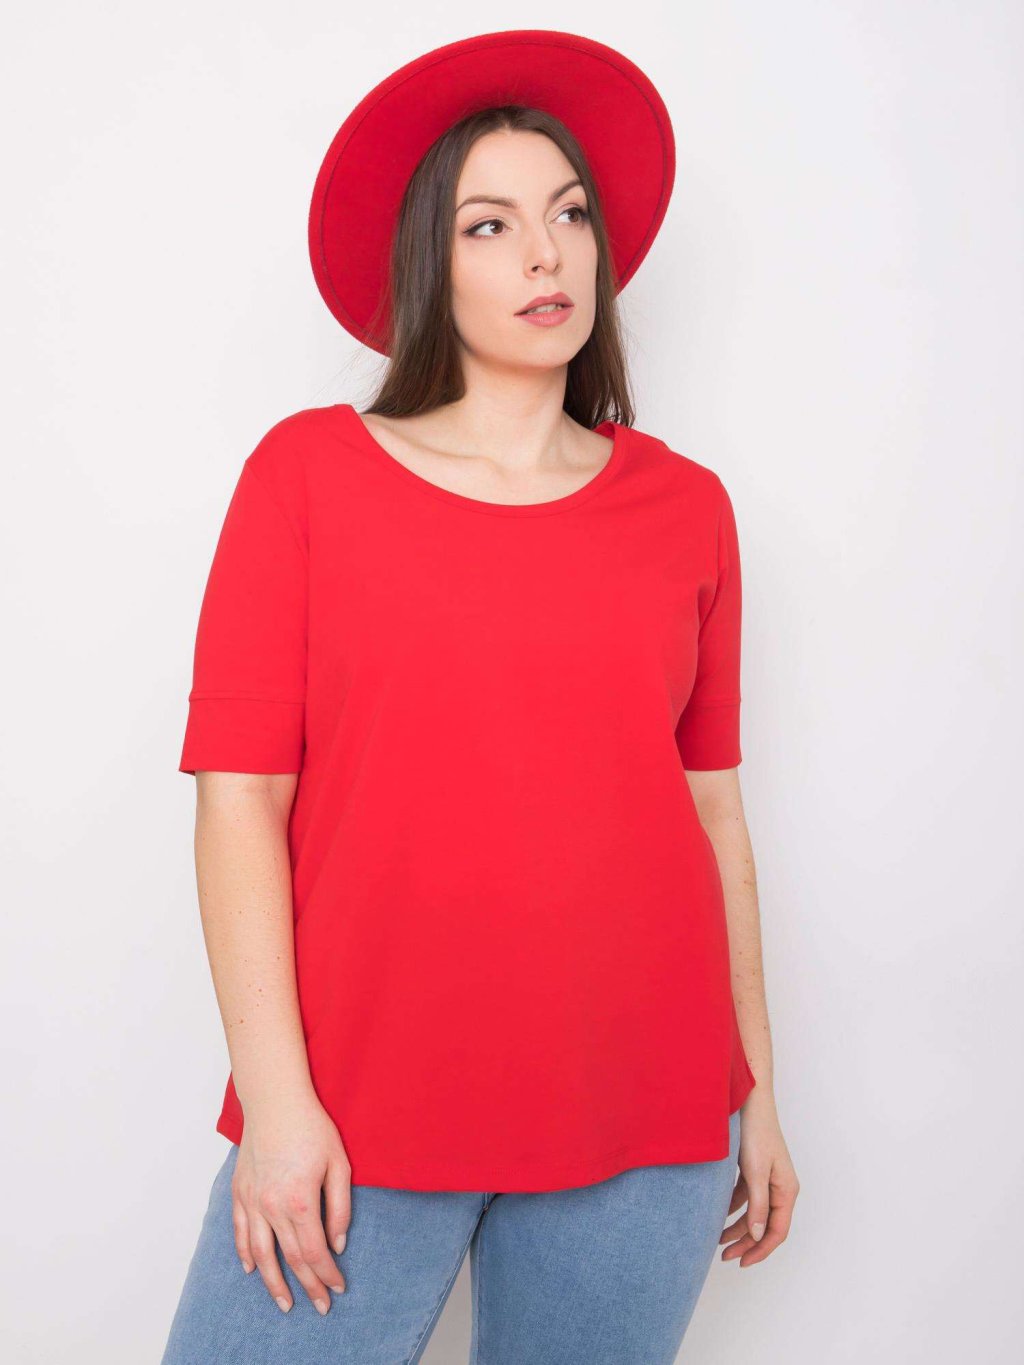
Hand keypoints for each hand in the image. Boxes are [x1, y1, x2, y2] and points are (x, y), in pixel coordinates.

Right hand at [230, 1091, 350, 1313]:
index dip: (327, 1274)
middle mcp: (272, 1207)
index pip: (315, 1252)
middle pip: (290, 1258)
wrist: (276, 1101)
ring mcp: (252, 1201)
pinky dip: (246, 1254)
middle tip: (320, 1306)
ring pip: (261, 1254)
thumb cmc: (311, 1127)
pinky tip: (252, 1269)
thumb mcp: (339, 1164)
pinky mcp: (239, 1192)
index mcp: (300, 1201)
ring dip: (272, 1283)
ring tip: (284, 1303)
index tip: (338, 1287)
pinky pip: (240, 1232)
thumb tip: (338, 1243)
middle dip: (307, 1286)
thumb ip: (339, 1207)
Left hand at [720, 1090, 798, 1265]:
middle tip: (724, 1256)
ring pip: (754, 1212)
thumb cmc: (756, 1132)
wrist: (749, 1098)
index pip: (777, 1232)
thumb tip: (759, 1236)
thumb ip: (758, 1204)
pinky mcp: (755, 1169)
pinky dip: (732, 1207)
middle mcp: (780, 1187)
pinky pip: (745, 1197)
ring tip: (717, 1239)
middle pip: (765, 1225)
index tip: (742, 1263)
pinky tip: (717, 1213)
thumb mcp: (756, 1171)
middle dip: (746, 1243)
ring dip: (737, 1227)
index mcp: (787, 1191)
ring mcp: (768, 1178)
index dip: (760, 1250)